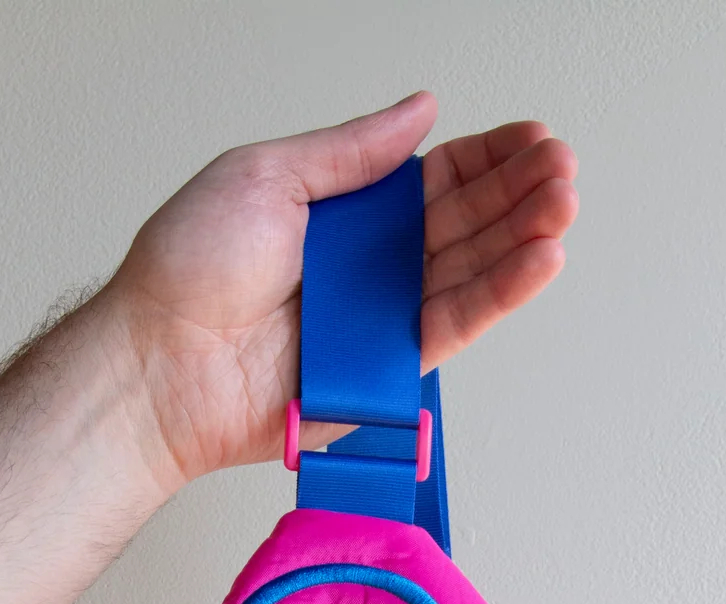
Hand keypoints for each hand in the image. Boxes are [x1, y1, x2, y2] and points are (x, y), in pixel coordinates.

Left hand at [106, 91, 577, 489]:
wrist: (161, 359)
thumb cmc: (190, 268)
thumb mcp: (269, 174)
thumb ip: (353, 152)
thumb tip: (421, 112)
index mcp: (342, 212)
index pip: (432, 180)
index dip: (486, 159)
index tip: (531, 139)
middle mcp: (368, 267)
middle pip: (463, 225)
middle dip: (518, 194)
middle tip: (561, 169)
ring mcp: (379, 319)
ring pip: (469, 274)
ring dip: (523, 240)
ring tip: (564, 206)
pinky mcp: (386, 370)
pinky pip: (452, 327)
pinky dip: (499, 295)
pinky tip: (539, 259)